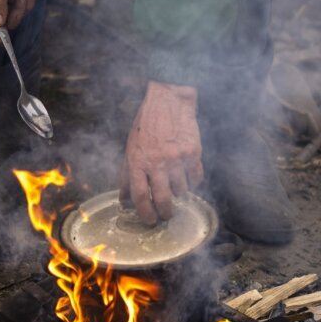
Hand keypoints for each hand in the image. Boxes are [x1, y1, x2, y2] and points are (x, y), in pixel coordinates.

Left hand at [120, 81, 203, 223]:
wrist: (169, 101)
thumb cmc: (146, 125)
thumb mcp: (130, 148)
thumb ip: (126, 175)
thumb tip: (123, 199)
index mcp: (138, 162)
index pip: (140, 196)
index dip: (145, 213)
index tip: (150, 220)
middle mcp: (157, 162)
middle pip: (162, 199)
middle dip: (165, 213)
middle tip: (166, 215)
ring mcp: (177, 158)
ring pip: (181, 190)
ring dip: (179, 192)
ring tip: (175, 183)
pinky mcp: (193, 153)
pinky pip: (196, 178)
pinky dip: (192, 181)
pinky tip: (187, 174)